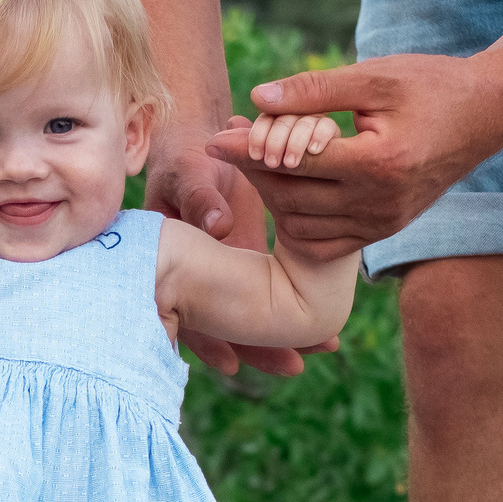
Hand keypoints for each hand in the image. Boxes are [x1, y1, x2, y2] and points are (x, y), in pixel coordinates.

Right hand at [146, 129, 318, 377]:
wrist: (195, 136)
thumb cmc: (182, 152)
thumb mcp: (187, 173)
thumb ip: (201, 199)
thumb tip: (218, 226)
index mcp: (176, 264)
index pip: (188, 314)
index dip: (208, 342)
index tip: (233, 365)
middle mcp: (201, 274)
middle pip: (227, 324)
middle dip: (260, 347)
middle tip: (296, 365)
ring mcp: (225, 265)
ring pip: (253, 309)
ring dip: (285, 330)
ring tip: (325, 345)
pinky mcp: (246, 251)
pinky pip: (271, 281)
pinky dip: (295, 297)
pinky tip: (326, 313)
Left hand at [208, 52, 502, 262]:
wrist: (488, 114)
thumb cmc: (432, 84)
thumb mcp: (375, 76)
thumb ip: (315, 89)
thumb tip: (259, 98)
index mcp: (379, 163)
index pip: (296, 162)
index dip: (249, 150)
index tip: (217, 137)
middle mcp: (381, 204)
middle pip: (293, 198)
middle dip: (255, 171)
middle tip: (233, 142)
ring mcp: (384, 224)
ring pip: (303, 226)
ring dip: (273, 196)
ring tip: (259, 161)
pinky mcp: (385, 231)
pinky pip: (325, 243)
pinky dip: (298, 223)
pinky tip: (288, 190)